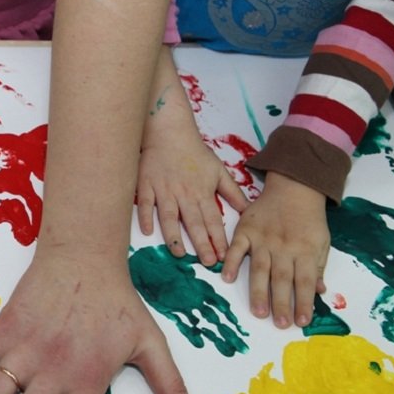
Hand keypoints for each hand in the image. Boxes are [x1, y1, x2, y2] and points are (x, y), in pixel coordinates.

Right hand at [136, 131, 248, 265]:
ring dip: (174, 235)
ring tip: (179, 253)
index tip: (224, 255)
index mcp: (202, 192)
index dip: (219, 238)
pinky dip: (145, 217)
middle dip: (202, 243)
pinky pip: (145, 204)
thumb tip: (248, 210)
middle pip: (194, 222)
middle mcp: (184, 194)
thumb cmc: (194, 152)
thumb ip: (232, 192)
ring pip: (169, 216)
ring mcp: (164, 190)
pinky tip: (148, 231)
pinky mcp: (146, 185)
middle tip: (207, 261)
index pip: (213, 219)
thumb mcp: (218, 170)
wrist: (169, 132)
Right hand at [221, 172, 329, 328]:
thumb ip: (318, 267)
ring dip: (258, 291)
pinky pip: (236, 248)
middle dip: (281, 303)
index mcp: (305, 250)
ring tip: (258, 312)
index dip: (304, 302)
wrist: (294, 187)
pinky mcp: (246, 230)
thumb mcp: (322, 242)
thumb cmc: (309, 219)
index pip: (305, 281)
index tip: (301, 321)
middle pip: (282, 279)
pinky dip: (231, 262)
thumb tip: (318, 292)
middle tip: (279, 324)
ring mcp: (263, 238)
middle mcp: (284, 247)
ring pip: (260, 269)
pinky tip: (226, 278)